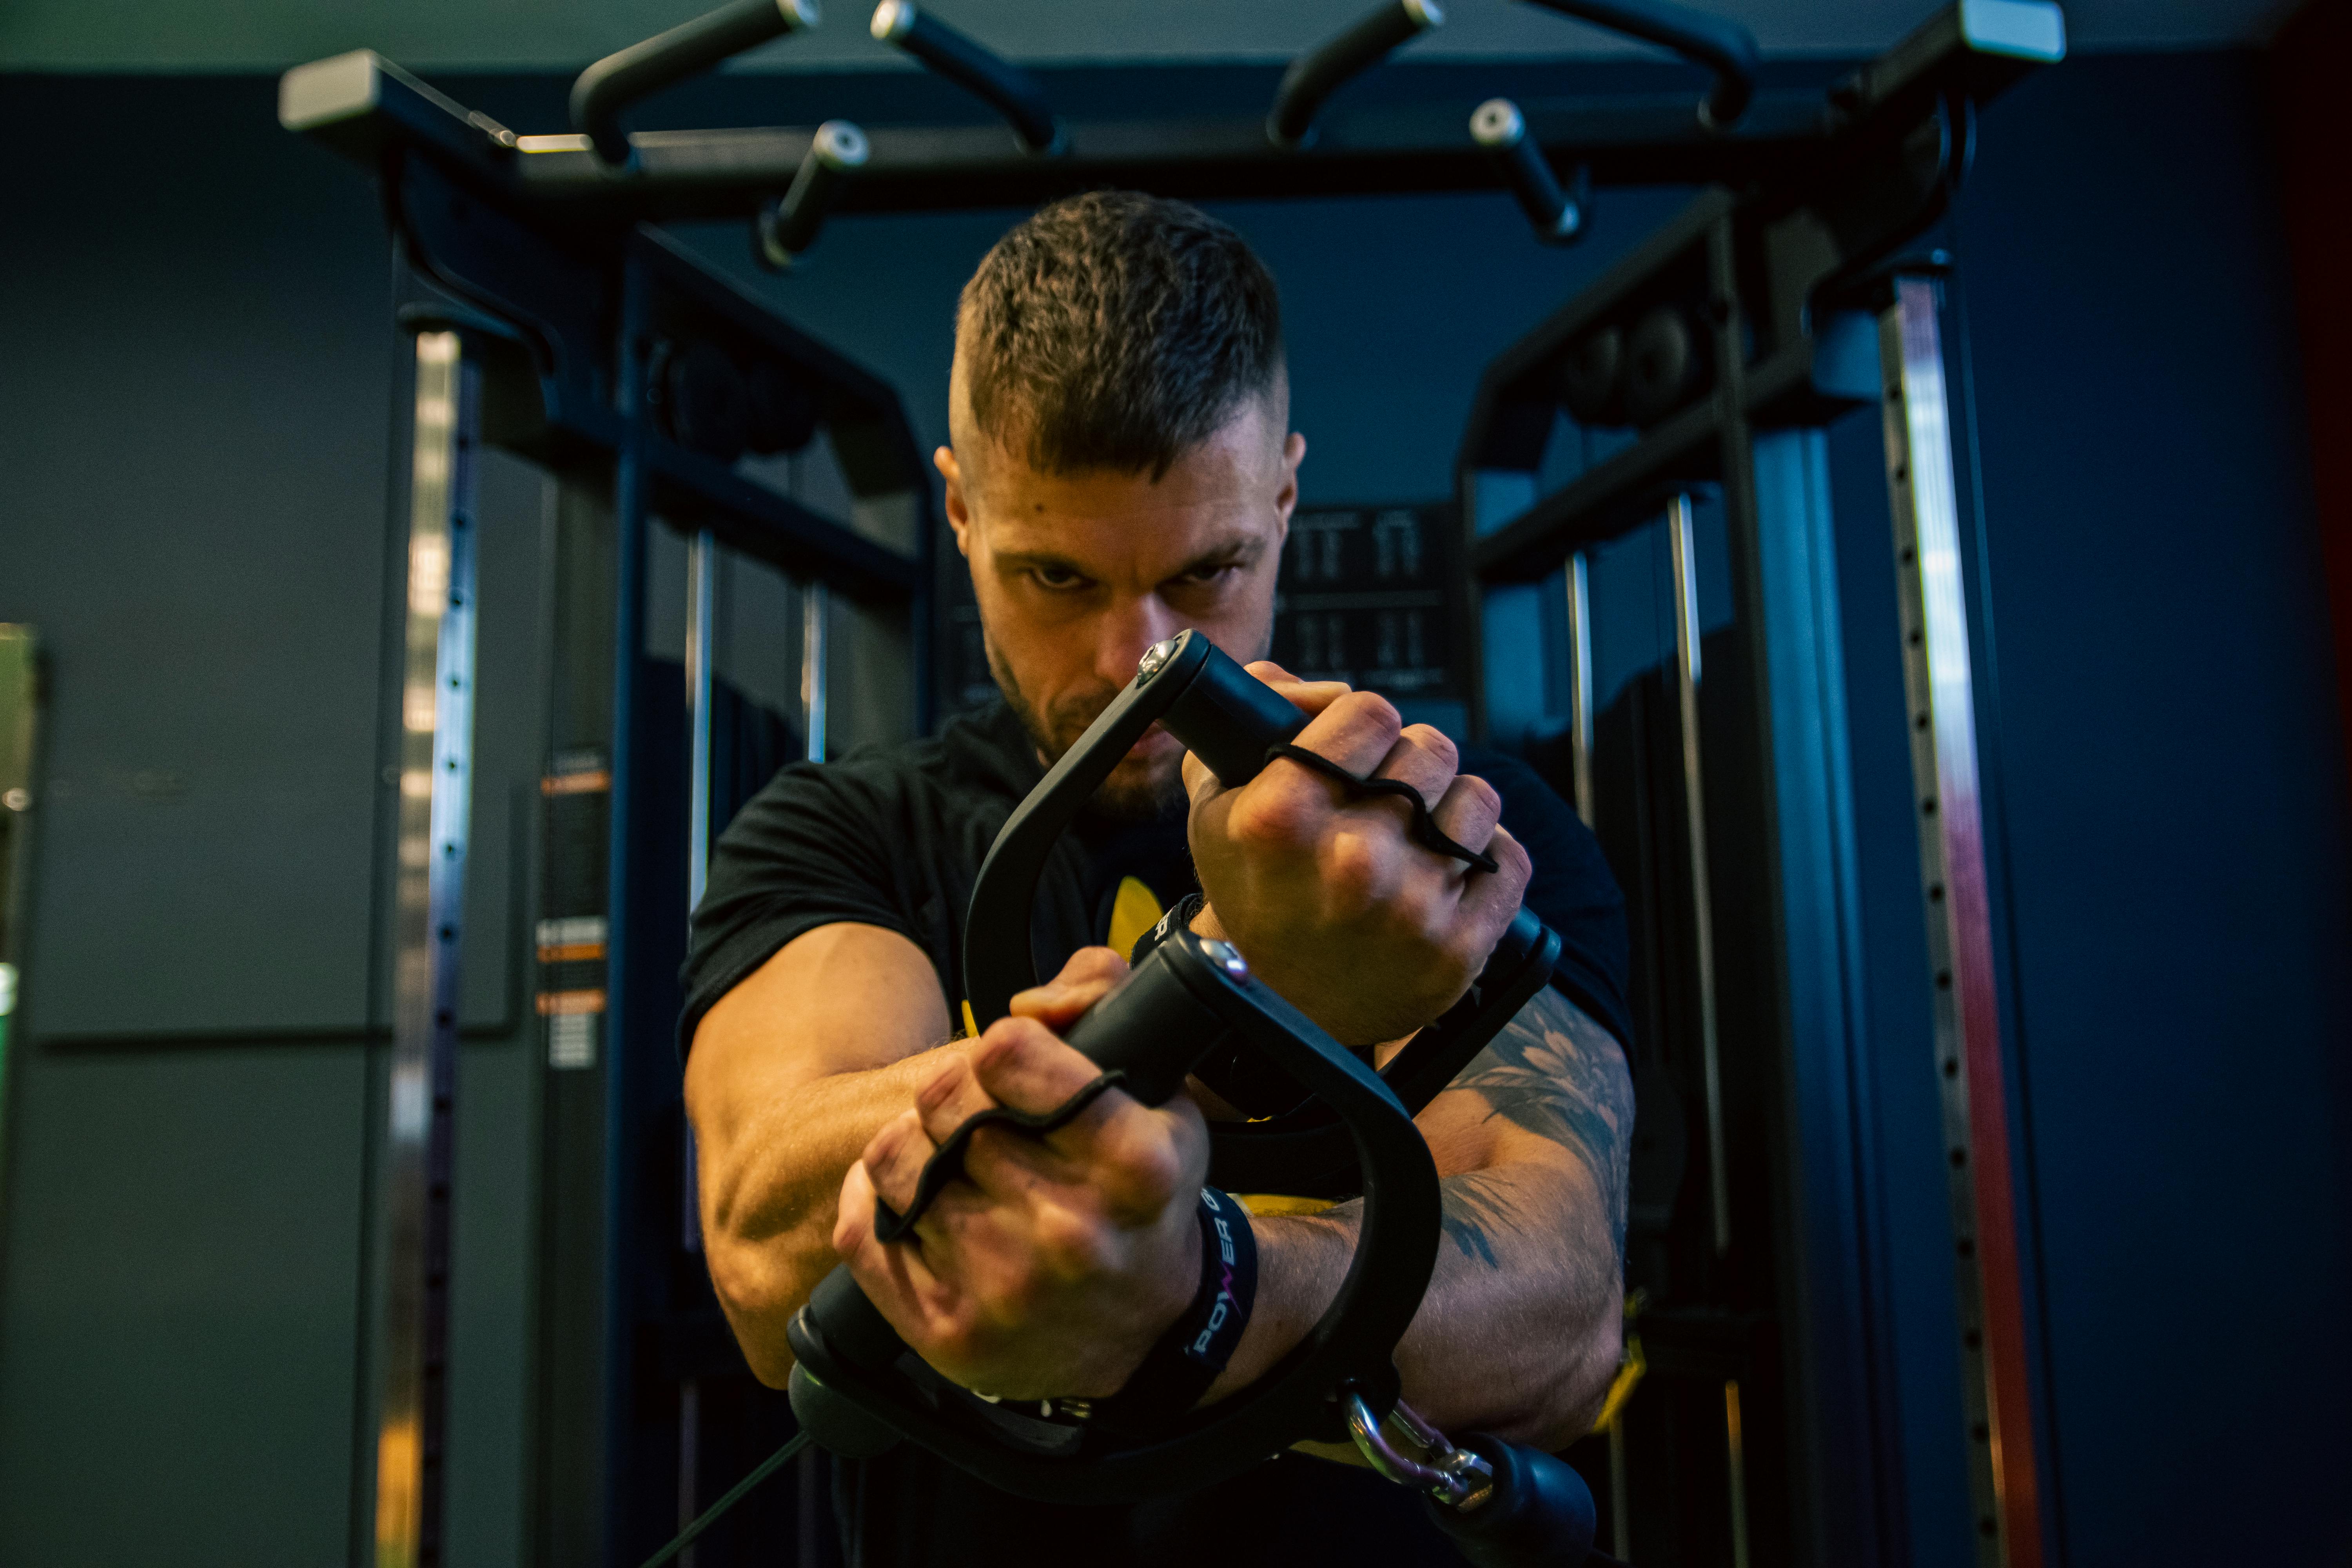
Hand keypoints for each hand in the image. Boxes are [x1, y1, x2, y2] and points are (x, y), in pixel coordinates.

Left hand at [832, 947, 1208, 1400]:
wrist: (1152, 1331)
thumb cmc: (1144, 1198)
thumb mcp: (1165, 1095)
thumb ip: (1106, 1003)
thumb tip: (1030, 1004)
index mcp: (1133, 1164)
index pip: (1008, 1054)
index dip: (1001, 1045)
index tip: (1010, 1064)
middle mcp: (1072, 1231)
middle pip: (945, 1101)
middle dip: (952, 1092)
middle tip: (974, 1112)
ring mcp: (1006, 1288)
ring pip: (896, 1160)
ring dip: (911, 1145)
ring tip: (944, 1157)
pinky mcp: (951, 1333)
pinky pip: (864, 1232)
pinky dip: (873, 1201)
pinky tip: (911, 1199)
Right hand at [1182, 664, 1530, 1045]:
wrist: (1277, 1005)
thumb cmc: (1254, 890)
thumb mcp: (1217, 799)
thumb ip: (1255, 711)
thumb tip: (1328, 689)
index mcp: (1283, 817)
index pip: (1370, 710)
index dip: (1363, 723)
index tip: (1354, 749)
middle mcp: (1351, 861)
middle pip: (1430, 747)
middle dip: (1409, 763)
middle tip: (1385, 798)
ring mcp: (1410, 908)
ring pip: (1476, 798)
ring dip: (1450, 808)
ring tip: (1414, 836)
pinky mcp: (1458, 950)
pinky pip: (1510, 860)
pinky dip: (1486, 859)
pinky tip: (1445, 872)